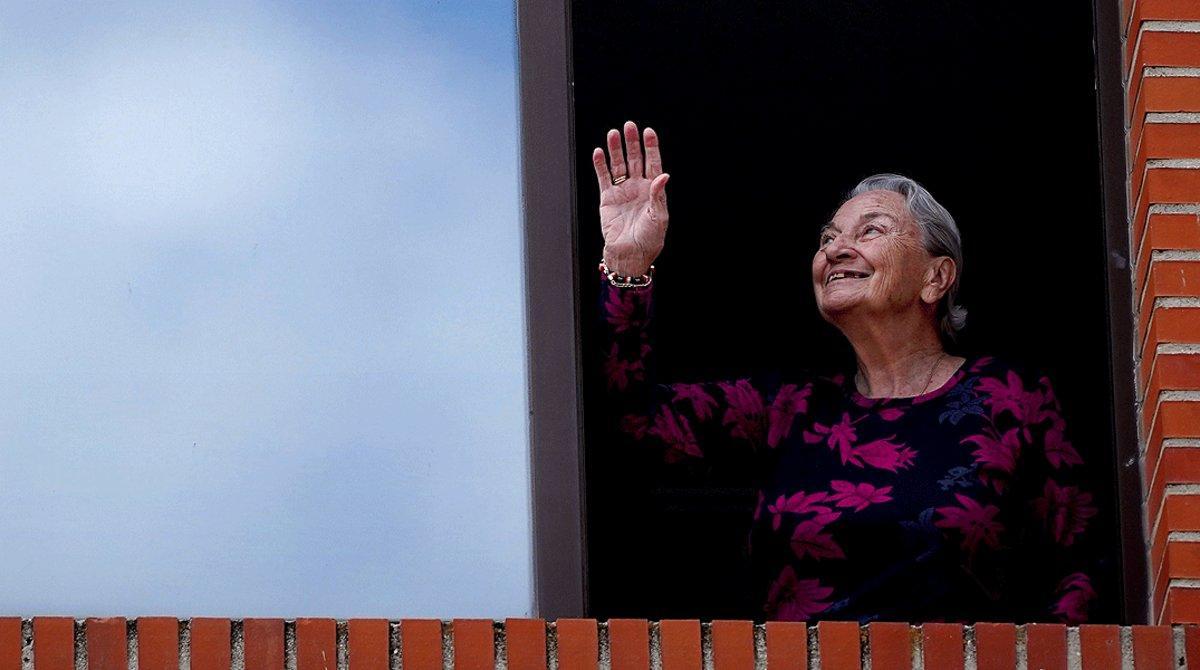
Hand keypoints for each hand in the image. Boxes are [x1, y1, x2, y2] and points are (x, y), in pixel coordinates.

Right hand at [592, 120, 669, 276]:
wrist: (629, 254)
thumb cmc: (648, 240)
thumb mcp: (659, 217)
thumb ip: (659, 195)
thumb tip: (663, 175)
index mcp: (653, 190)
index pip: (653, 163)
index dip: (651, 147)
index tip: (648, 132)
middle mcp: (637, 187)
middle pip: (634, 159)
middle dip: (632, 142)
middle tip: (629, 126)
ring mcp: (622, 191)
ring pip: (618, 165)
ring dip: (616, 149)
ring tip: (613, 134)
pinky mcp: (608, 198)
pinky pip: (604, 178)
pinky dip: (600, 165)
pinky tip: (599, 153)